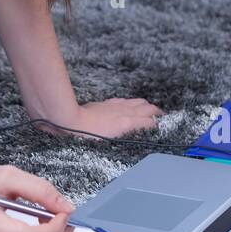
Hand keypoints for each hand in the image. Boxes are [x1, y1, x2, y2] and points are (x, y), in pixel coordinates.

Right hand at [31, 97, 164, 139]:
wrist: (69, 122)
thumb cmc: (72, 121)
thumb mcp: (86, 114)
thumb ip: (93, 114)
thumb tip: (89, 117)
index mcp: (109, 107)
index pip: (130, 104)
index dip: (140, 107)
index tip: (146, 111)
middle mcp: (118, 107)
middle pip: (141, 105)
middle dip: (151, 110)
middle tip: (159, 115)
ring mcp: (124, 114)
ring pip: (147, 110)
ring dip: (155, 115)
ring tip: (161, 120)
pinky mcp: (126, 122)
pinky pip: (147, 122)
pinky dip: (154, 124)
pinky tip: (159, 127)